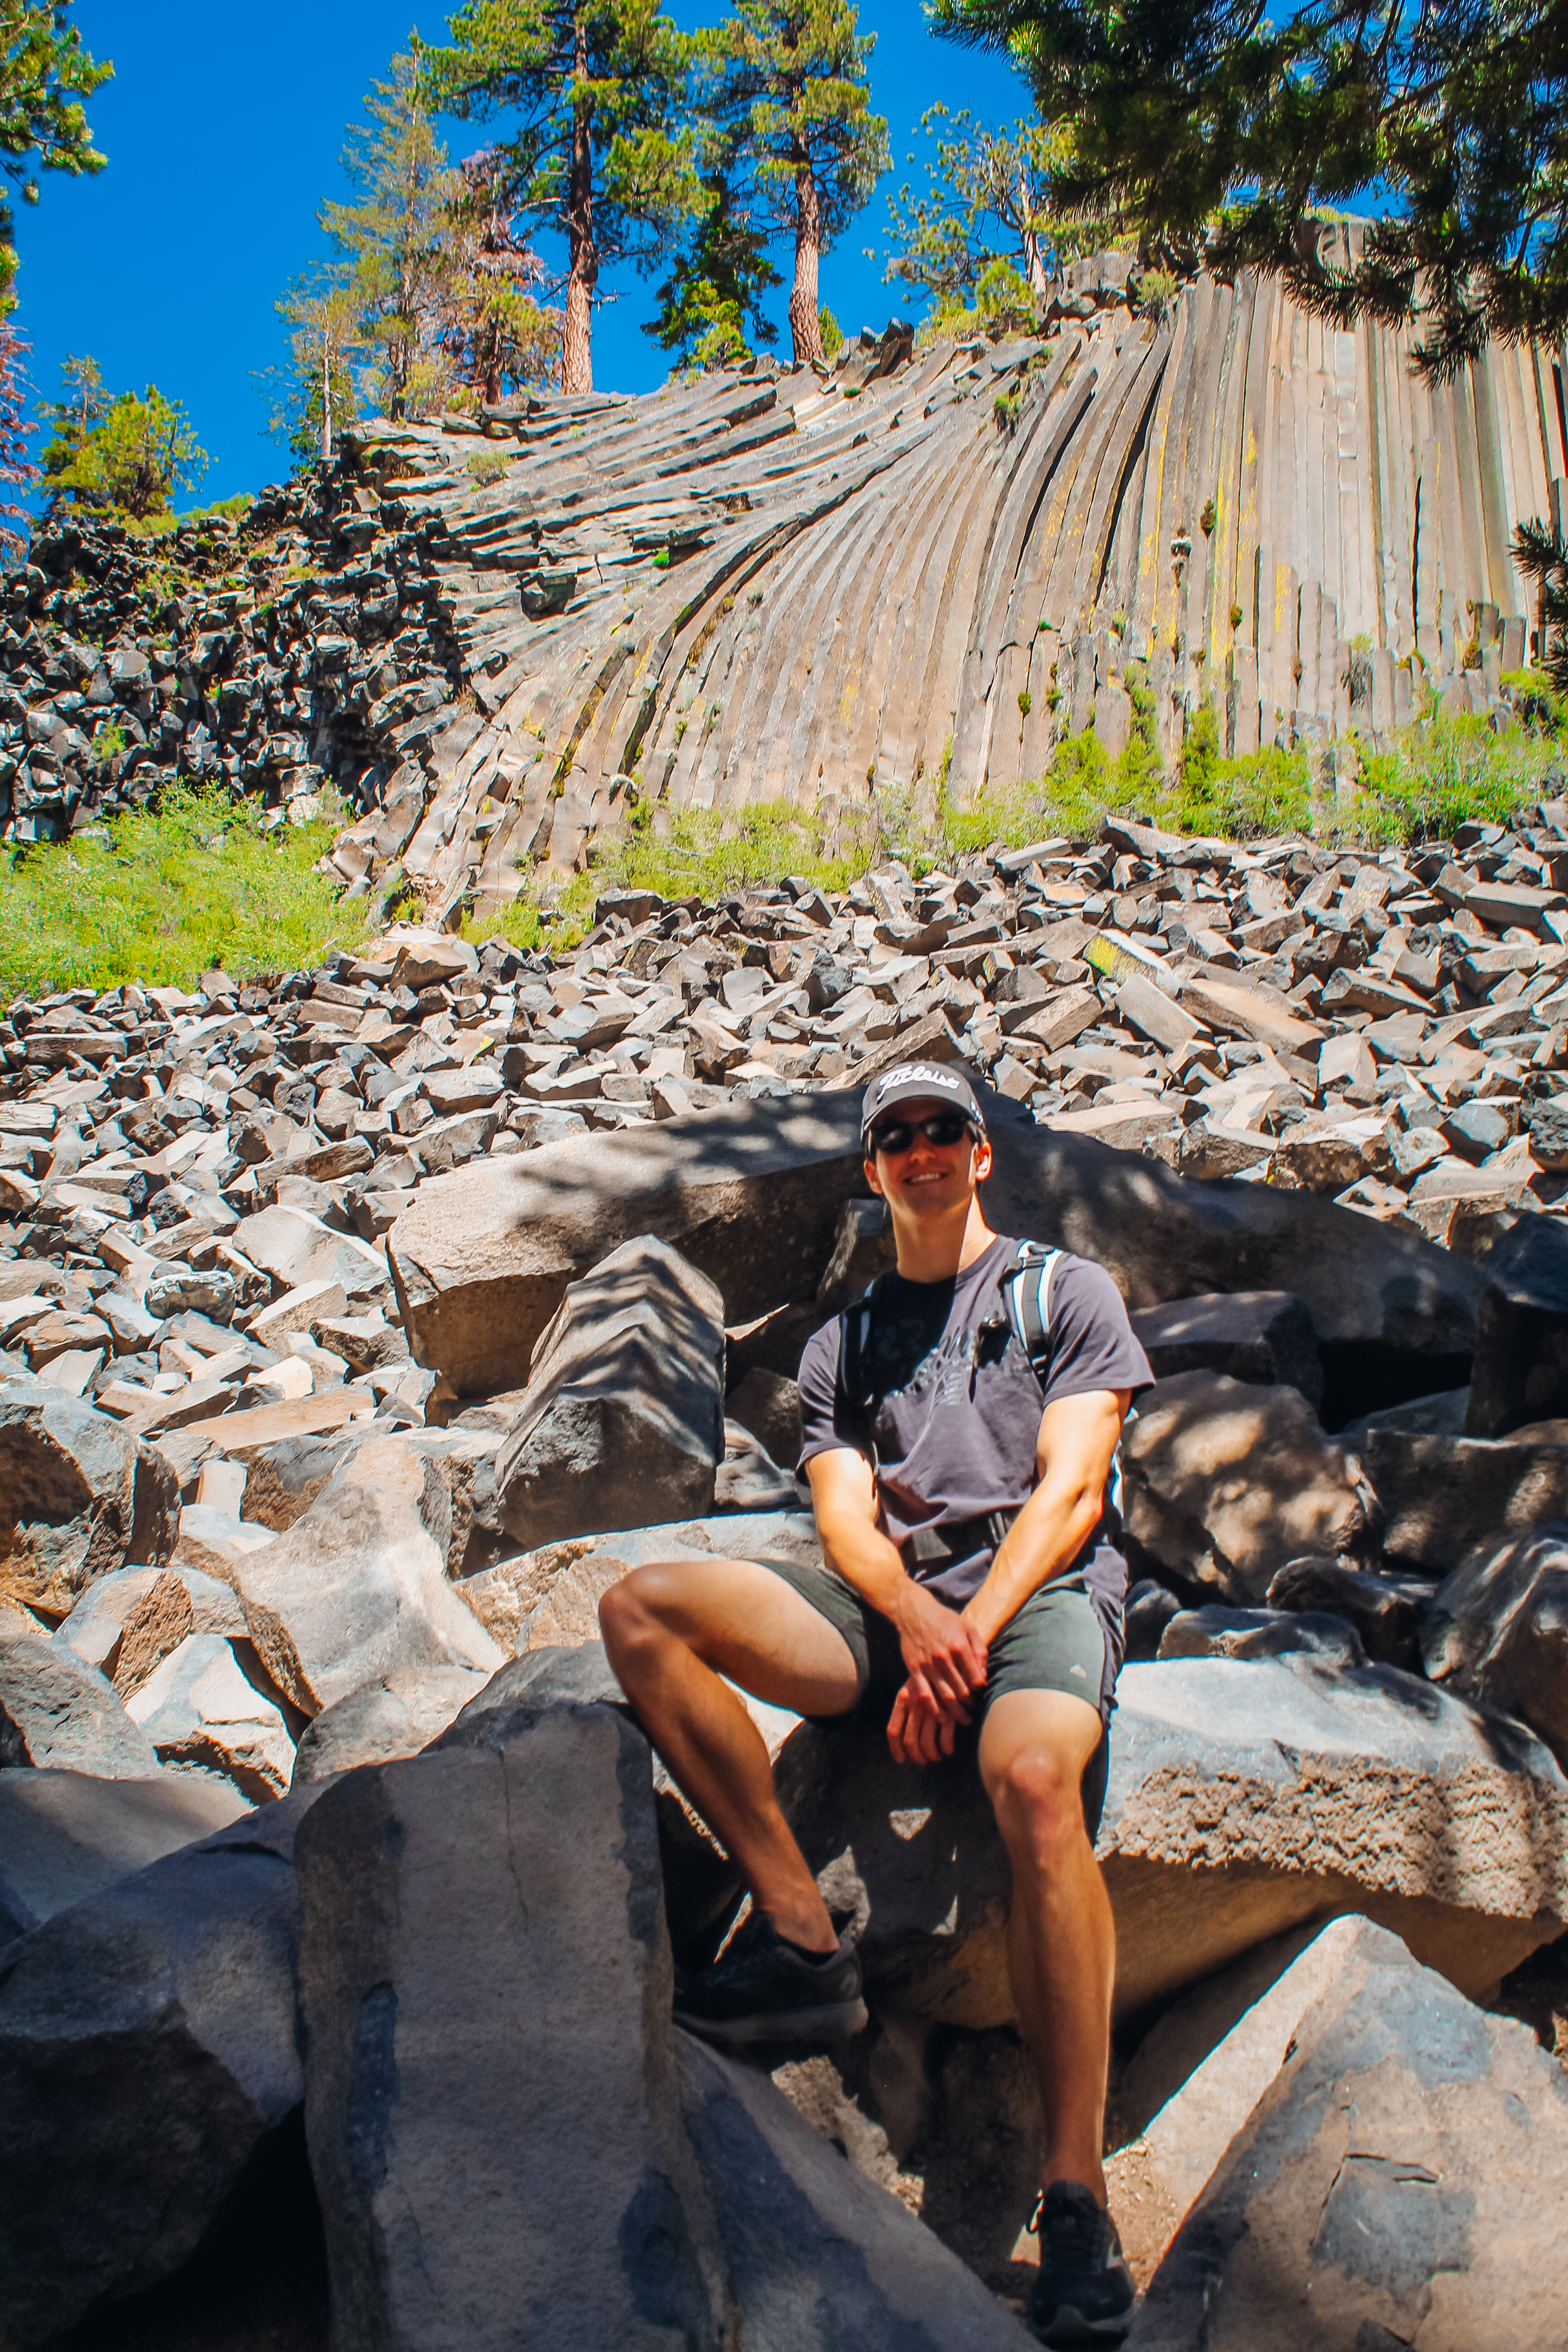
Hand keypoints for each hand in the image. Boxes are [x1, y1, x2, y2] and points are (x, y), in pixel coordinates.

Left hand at [887, 1678, 967, 1763]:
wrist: (953, 1663)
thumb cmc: (931, 1678)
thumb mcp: (912, 1688)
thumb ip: (905, 1709)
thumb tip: (904, 1739)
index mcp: (903, 1700)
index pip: (894, 1730)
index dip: (896, 1749)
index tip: (902, 1760)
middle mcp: (916, 1706)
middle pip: (911, 1742)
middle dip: (917, 1756)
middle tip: (923, 1760)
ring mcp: (933, 1710)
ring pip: (927, 1744)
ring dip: (932, 1755)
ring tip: (937, 1756)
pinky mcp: (951, 1713)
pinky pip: (945, 1740)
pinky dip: (946, 1749)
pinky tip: (948, 1749)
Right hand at [889, 1577, 987, 1715]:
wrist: (914, 1612)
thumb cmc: (944, 1619)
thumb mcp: (967, 1627)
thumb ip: (979, 1649)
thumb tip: (983, 1673)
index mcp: (959, 1646)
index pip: (974, 1678)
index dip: (979, 1689)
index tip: (980, 1693)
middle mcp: (944, 1657)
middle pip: (961, 1691)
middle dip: (969, 1705)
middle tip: (972, 1712)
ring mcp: (927, 1664)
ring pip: (944, 1696)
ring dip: (955, 1711)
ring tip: (962, 1719)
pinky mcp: (914, 1669)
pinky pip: (924, 1694)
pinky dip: (933, 1708)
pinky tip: (941, 1716)